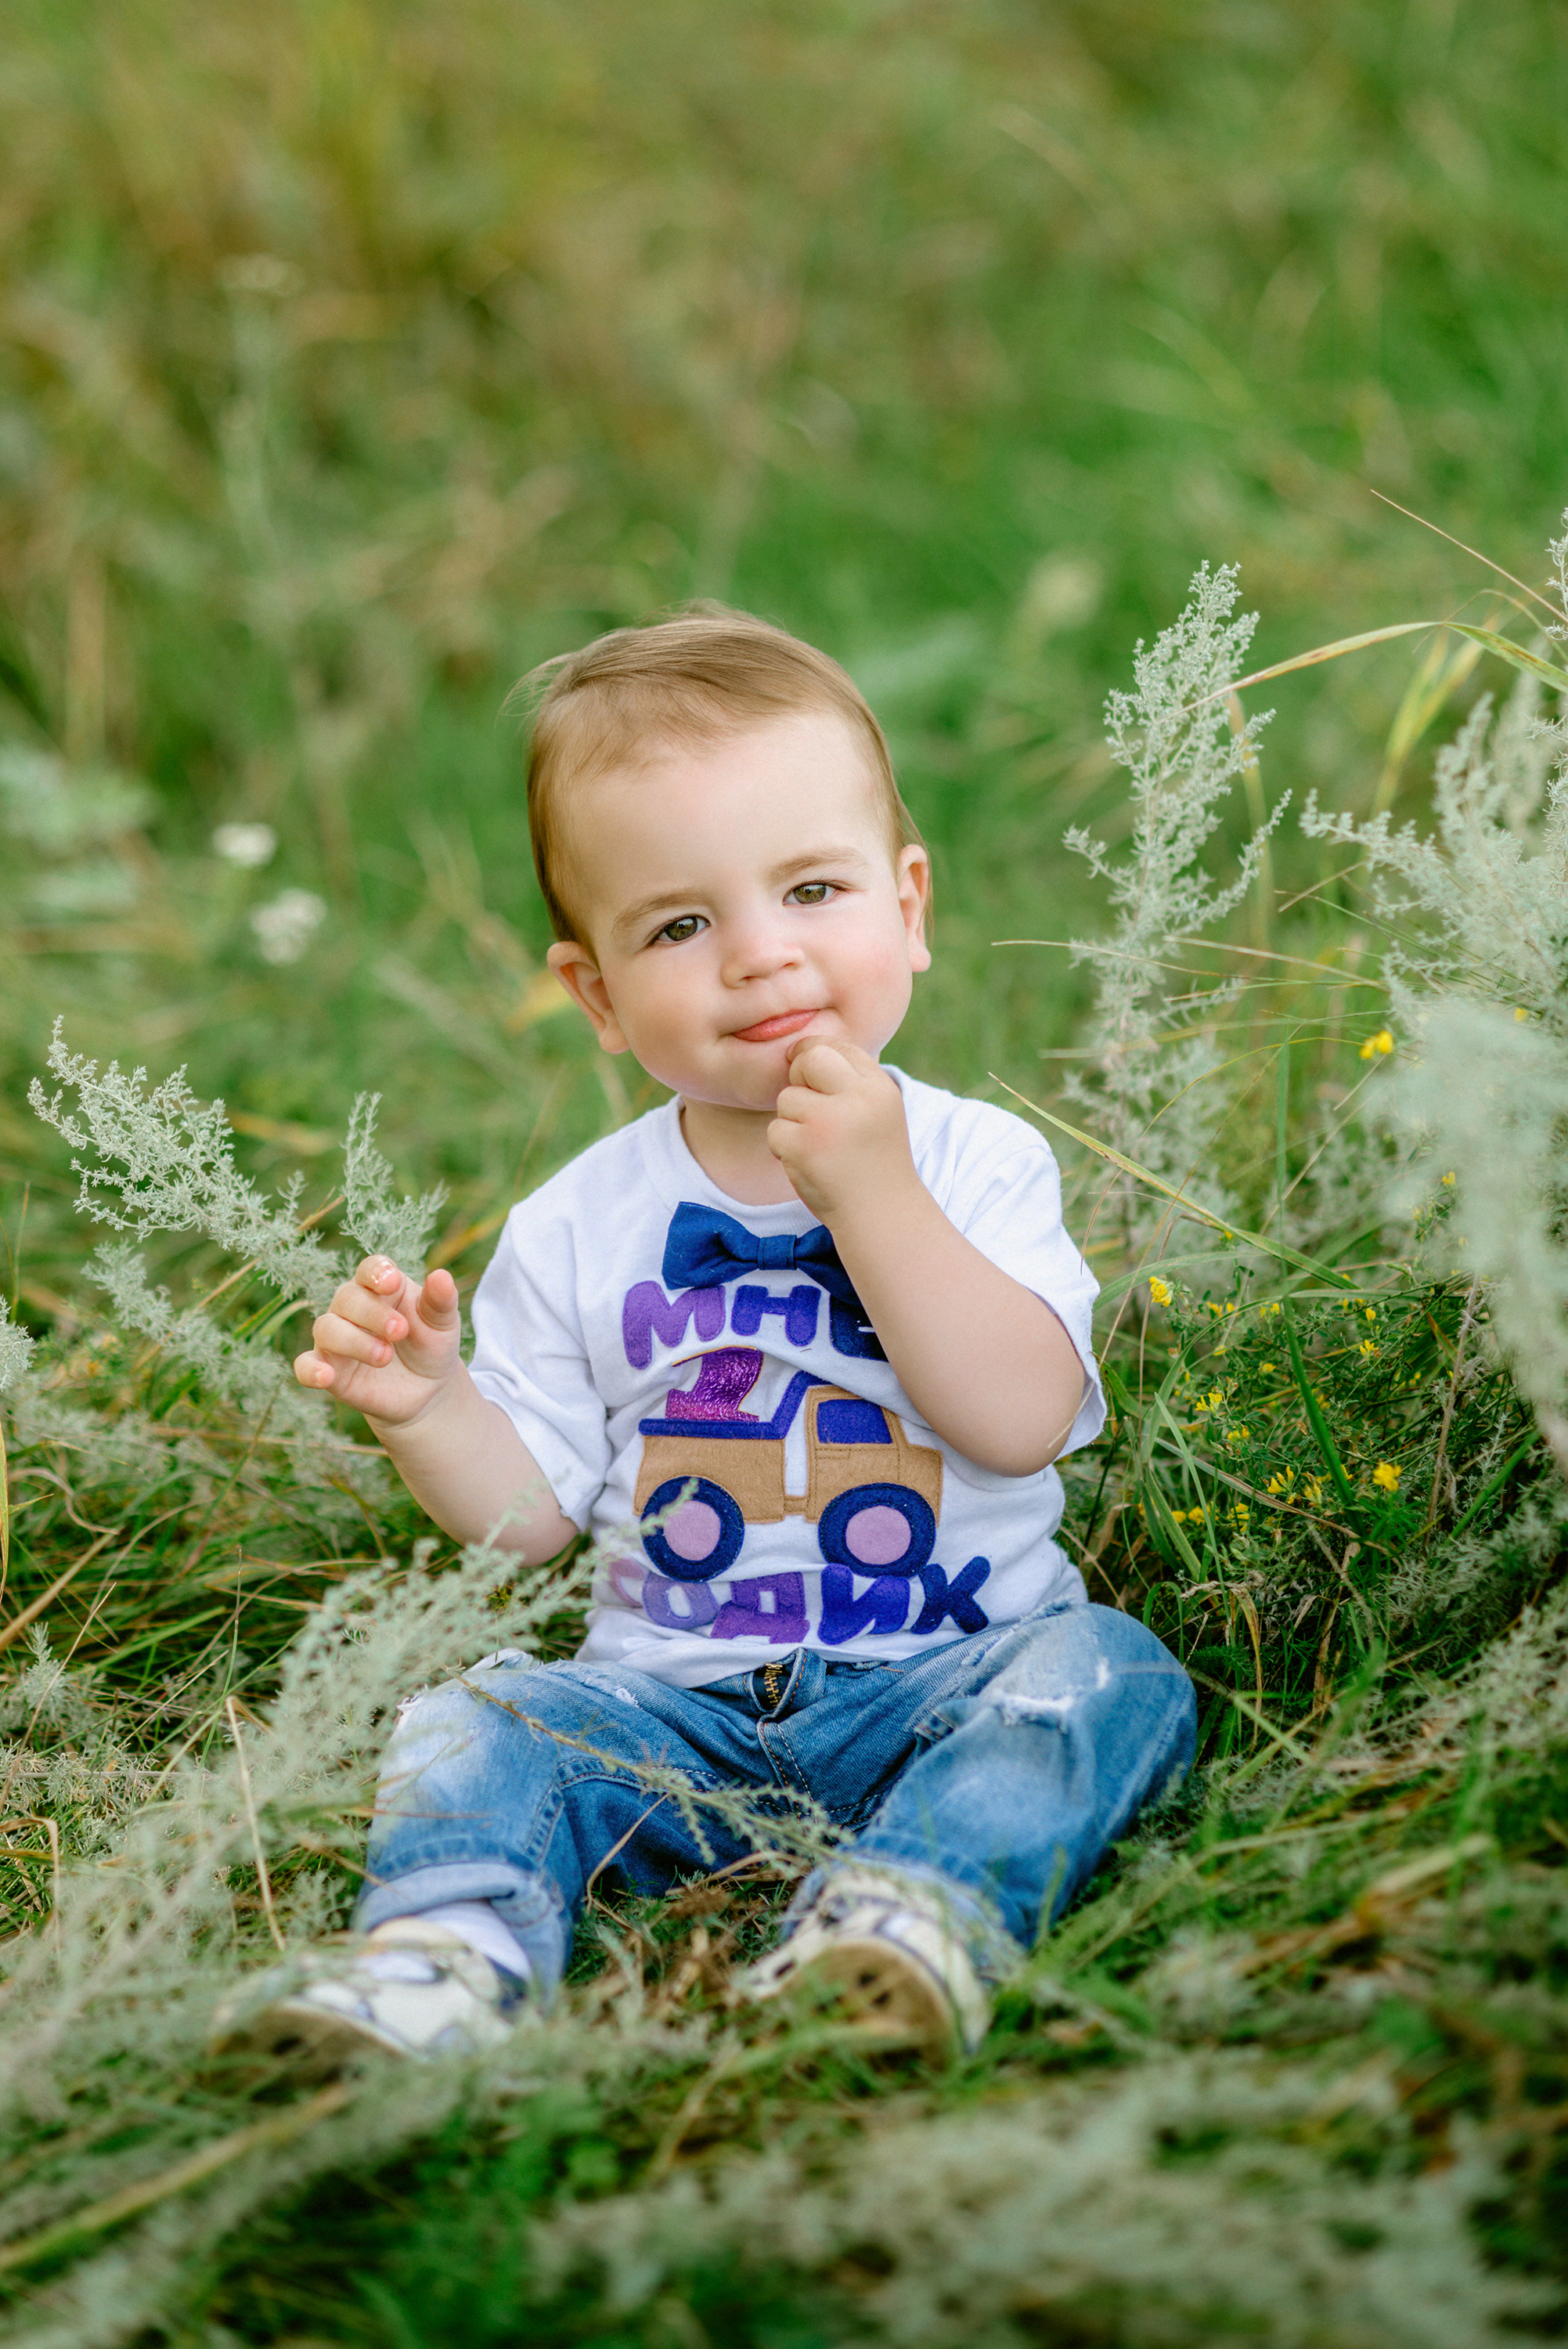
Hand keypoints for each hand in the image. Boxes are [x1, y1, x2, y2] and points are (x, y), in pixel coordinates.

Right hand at [294, 1255, 462, 1426]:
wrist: (426, 1390)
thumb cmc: (431, 1346)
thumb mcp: (443, 1324)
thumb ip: (441, 1301)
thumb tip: (441, 1276)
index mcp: (381, 1287)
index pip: (370, 1269)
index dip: (377, 1273)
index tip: (391, 1283)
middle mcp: (351, 1307)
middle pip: (348, 1297)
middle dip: (373, 1314)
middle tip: (400, 1332)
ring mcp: (336, 1338)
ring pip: (327, 1328)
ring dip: (353, 1341)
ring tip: (384, 1357)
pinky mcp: (328, 1369)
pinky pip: (306, 1365)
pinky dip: (311, 1370)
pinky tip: (325, 1376)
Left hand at [767, 1039, 918, 1223]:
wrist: (881, 1216)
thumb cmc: (873, 1162)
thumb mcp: (876, 1111)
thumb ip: (849, 1081)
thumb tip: (799, 1050)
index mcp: (879, 1087)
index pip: (837, 1047)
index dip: (816, 1056)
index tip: (809, 1072)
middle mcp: (857, 1098)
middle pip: (810, 1059)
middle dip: (800, 1076)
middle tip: (810, 1107)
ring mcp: (828, 1121)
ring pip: (787, 1099)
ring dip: (793, 1123)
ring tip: (820, 1147)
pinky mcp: (803, 1147)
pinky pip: (775, 1130)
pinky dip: (784, 1148)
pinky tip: (809, 1164)